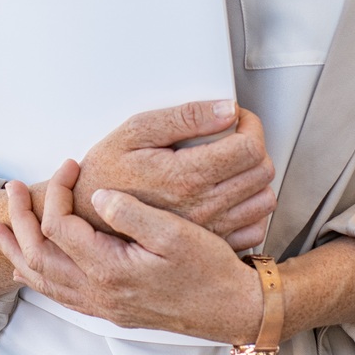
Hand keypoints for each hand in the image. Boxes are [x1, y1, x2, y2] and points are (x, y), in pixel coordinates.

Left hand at [0, 161, 264, 343]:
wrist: (233, 308)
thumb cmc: (209, 269)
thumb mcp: (174, 233)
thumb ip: (131, 213)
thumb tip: (97, 197)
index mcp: (109, 269)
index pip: (59, 225)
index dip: (57, 190)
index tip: (71, 164)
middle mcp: (98, 292)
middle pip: (37, 256)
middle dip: (18, 220)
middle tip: (13, 188)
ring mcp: (102, 305)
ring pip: (43, 281)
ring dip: (17, 251)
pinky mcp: (110, 310)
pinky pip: (59, 296)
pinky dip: (37, 278)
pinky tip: (31, 268)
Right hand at [47, 101, 276, 250]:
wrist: (90, 217)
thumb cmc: (106, 173)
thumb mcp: (135, 131)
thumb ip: (184, 117)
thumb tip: (225, 110)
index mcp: (187, 175)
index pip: (249, 148)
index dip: (250, 125)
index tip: (235, 118)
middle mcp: (203, 206)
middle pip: (262, 171)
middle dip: (254, 146)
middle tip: (233, 137)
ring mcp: (210, 229)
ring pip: (264, 200)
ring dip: (254, 177)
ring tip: (232, 165)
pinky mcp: (211, 244)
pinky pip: (254, 227)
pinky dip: (250, 208)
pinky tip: (230, 193)